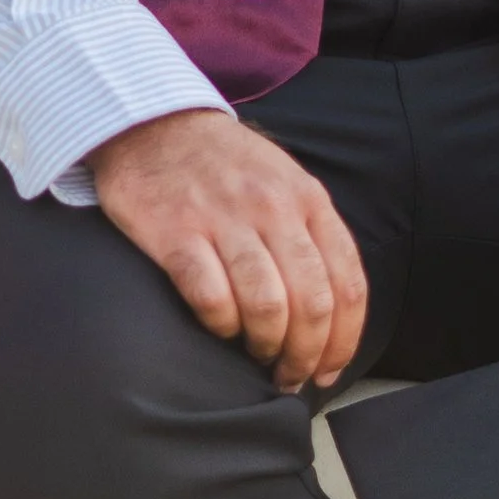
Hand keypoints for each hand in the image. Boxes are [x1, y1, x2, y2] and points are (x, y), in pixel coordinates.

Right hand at [90, 107, 368, 391]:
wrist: (152, 122)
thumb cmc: (224, 164)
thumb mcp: (285, 180)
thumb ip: (312, 233)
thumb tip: (333, 312)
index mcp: (308, 198)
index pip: (347, 285)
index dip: (343, 341)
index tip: (329, 371)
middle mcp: (273, 208)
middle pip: (312, 304)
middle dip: (306, 355)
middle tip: (290, 376)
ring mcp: (223, 218)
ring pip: (267, 306)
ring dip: (266, 347)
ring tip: (256, 358)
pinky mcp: (175, 232)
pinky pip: (210, 297)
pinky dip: (221, 325)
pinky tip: (219, 327)